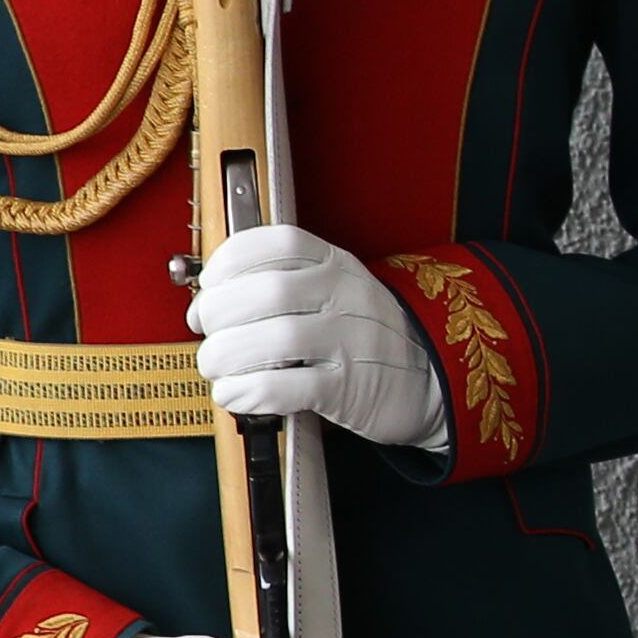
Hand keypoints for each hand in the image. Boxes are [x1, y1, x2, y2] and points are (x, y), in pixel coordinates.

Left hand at [189, 225, 448, 450]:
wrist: (430, 379)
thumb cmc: (365, 337)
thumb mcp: (336, 293)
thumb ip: (284, 285)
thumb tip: (208, 300)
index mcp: (336, 265)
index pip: (278, 243)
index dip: (230, 261)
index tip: (210, 284)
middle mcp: (346, 296)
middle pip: (266, 292)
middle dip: (218, 313)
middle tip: (208, 332)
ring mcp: (351, 341)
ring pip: (274, 339)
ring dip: (227, 356)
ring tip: (218, 367)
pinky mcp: (350, 387)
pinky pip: (288, 386)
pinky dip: (249, 391)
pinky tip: (236, 394)